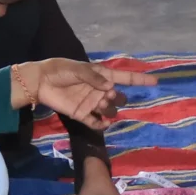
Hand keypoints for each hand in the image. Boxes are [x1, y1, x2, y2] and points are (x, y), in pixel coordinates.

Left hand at [10, 59, 157, 129]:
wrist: (40, 82)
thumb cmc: (59, 70)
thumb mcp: (77, 69)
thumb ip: (94, 77)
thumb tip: (110, 87)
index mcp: (101, 76)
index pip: (124, 78)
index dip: (140, 80)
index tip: (155, 82)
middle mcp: (100, 90)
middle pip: (119, 97)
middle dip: (118, 98)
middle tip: (108, 95)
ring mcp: (92, 103)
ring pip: (110, 110)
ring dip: (109, 109)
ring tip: (100, 104)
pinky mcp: (82, 115)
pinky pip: (97, 123)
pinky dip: (101, 125)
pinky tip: (101, 123)